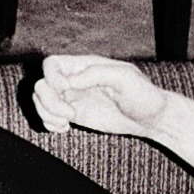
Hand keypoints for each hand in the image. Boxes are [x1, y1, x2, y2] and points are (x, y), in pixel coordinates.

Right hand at [33, 55, 167, 138]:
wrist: (151, 118)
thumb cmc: (143, 94)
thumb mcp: (125, 78)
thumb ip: (97, 74)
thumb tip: (70, 81)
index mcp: (85, 66)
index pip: (52, 64)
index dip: (51, 77)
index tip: (66, 90)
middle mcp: (76, 80)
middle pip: (42, 84)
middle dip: (48, 101)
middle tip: (70, 114)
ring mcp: (74, 98)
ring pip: (41, 101)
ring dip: (46, 113)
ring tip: (66, 123)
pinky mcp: (75, 115)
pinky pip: (48, 116)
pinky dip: (49, 123)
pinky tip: (64, 129)